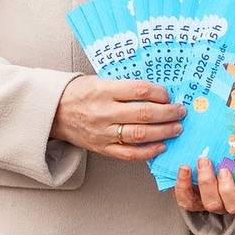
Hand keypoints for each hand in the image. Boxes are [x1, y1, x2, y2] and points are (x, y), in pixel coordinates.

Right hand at [51, 77, 182, 160]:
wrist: (54, 112)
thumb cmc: (78, 94)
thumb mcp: (99, 80)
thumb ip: (124, 86)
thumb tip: (155, 92)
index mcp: (104, 91)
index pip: (140, 90)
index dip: (160, 93)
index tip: (168, 95)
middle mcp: (104, 112)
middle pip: (144, 114)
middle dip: (168, 113)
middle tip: (180, 112)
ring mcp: (103, 133)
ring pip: (140, 134)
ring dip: (163, 132)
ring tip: (176, 128)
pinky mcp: (102, 148)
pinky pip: (129, 154)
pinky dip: (148, 152)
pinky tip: (160, 147)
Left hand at [173, 156, 234, 215]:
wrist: (212, 162)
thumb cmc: (229, 160)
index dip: (230, 191)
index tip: (224, 170)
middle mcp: (218, 203)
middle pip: (213, 203)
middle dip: (207, 181)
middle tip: (204, 160)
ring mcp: (201, 203)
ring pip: (193, 203)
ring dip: (189, 184)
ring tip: (187, 166)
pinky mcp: (187, 199)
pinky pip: (182, 198)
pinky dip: (180, 184)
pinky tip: (182, 169)